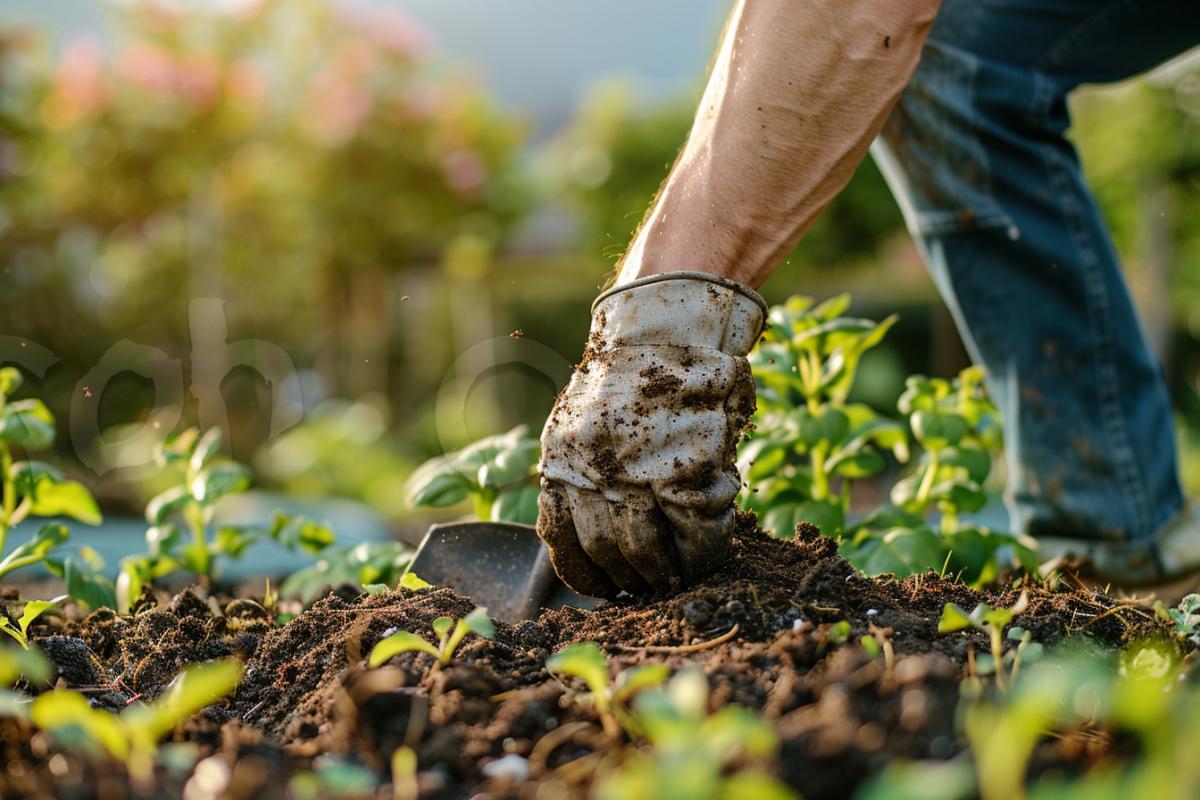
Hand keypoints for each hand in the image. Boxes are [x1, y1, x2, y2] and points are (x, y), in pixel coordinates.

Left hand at [536, 272, 766, 597]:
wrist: (667, 320)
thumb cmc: (633, 374)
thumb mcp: (585, 420)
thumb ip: (584, 471)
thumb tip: (593, 536)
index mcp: (561, 458)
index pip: (561, 540)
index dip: (585, 573)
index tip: (605, 586)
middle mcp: (590, 468)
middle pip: (605, 549)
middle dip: (629, 576)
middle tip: (649, 585)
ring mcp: (638, 468)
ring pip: (646, 548)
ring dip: (665, 570)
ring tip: (678, 574)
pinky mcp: (686, 464)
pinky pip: (693, 529)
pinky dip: (701, 549)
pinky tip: (705, 551)